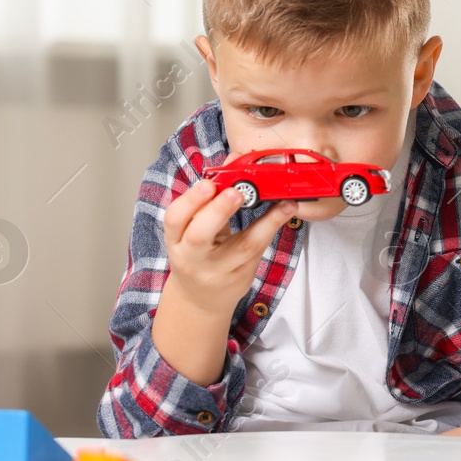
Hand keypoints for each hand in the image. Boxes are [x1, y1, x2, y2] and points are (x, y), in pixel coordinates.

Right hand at [162, 155, 298, 316]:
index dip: (190, 201)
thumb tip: (233, 161)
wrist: (200, 298)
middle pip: (201, 235)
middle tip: (236, 191)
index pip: (175, 219)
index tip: (208, 184)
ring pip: (242, 246)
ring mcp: (217, 271)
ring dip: (265, 221)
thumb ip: (209, 201)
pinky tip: (285, 211)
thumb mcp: (193, 229)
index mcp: (176, 240)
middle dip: (219, 210)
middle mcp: (193, 257)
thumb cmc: (198, 254)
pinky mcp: (240, 277)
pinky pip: (259, 251)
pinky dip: (273, 228)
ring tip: (281, 202)